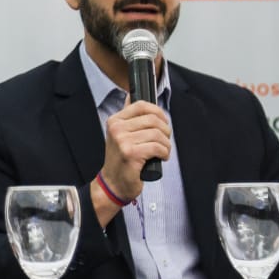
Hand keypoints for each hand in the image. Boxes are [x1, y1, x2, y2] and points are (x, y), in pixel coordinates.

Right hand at [96, 99, 170, 214]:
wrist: (113, 183)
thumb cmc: (121, 160)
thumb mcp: (120, 134)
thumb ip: (127, 116)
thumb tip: (130, 95)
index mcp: (115, 121)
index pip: (142, 105)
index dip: (158, 112)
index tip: (163, 122)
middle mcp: (117, 128)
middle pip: (153, 119)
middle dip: (165, 130)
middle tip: (164, 140)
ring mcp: (123, 141)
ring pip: (157, 134)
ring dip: (166, 144)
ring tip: (162, 151)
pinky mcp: (131, 154)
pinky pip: (158, 147)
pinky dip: (164, 153)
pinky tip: (161, 157)